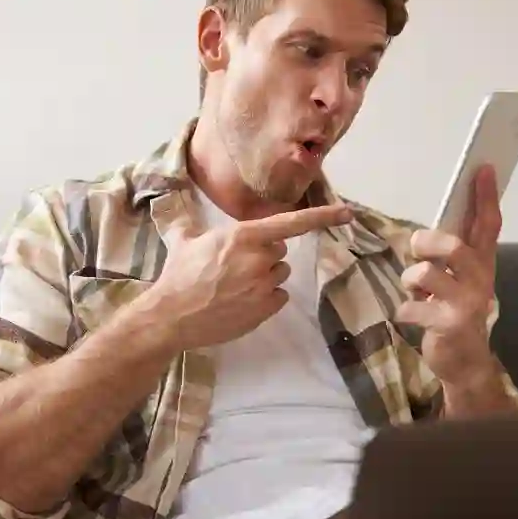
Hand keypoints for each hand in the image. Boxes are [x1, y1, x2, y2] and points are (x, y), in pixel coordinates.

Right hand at [144, 203, 357, 351]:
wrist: (172, 316)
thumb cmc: (177, 275)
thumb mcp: (183, 240)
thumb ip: (189, 220)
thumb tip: (171, 202)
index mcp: (244, 236)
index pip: (291, 223)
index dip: (322, 217)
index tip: (346, 213)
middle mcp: (259, 258)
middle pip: (279, 250)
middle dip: (263, 255)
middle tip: (234, 266)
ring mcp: (264, 285)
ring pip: (280, 274)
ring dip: (265, 277)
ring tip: (235, 286)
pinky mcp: (265, 309)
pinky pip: (279, 296)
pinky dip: (266, 298)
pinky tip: (241, 301)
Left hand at [399, 165, 502, 387]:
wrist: (464, 363)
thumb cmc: (454, 313)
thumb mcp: (457, 282)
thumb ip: (449, 257)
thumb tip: (428, 231)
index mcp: (482, 265)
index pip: (488, 225)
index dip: (484, 197)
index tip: (483, 168)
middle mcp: (480, 280)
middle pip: (454, 246)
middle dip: (428, 243)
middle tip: (418, 250)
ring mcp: (466, 303)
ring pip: (426, 274)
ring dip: (410, 280)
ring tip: (416, 292)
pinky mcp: (449, 324)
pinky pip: (412, 307)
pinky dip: (405, 311)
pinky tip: (413, 317)